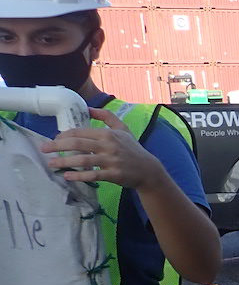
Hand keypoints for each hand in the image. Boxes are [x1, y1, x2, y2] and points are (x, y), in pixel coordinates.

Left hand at [40, 108, 163, 189]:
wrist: (148, 170)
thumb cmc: (133, 149)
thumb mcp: (123, 129)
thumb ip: (106, 116)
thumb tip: (88, 108)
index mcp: (108, 134)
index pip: (80, 132)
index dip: (64, 135)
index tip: (55, 139)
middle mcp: (108, 146)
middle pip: (77, 144)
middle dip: (57, 146)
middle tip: (44, 149)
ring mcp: (111, 160)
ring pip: (83, 160)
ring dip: (64, 162)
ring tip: (51, 164)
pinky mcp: (114, 174)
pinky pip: (93, 175)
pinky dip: (79, 176)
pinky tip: (67, 176)